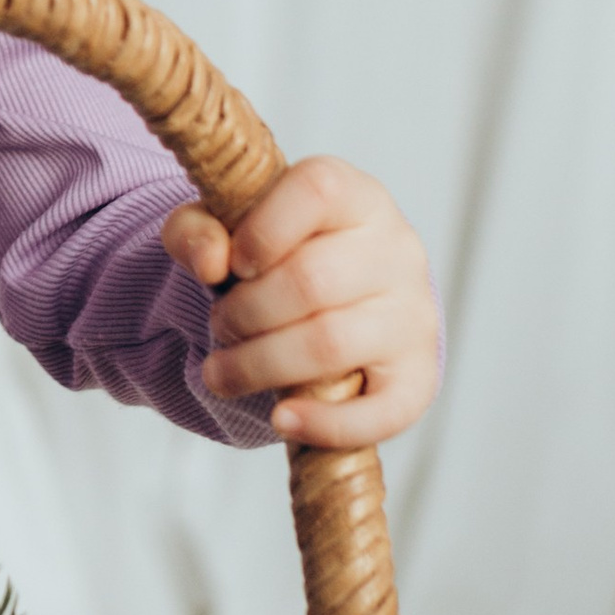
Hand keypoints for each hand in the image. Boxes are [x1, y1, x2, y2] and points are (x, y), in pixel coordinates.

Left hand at [160, 157, 439, 450]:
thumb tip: (209, 261)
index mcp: (355, 196)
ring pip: (331, 343)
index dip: (262, 230)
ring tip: (222, 371)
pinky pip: (382, 411)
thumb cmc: (276, 257)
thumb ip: (196, 229)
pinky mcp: (418, 376)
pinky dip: (326, 423)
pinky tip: (281, 419)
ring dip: (259, 365)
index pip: (318, 191)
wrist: (333, 303)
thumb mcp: (226, 229)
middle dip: (244, 312)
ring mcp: (413, 315)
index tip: (231, 265)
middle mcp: (396, 250)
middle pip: (312, 280)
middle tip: (218, 325)